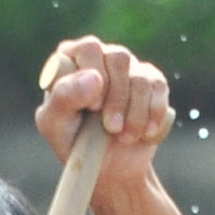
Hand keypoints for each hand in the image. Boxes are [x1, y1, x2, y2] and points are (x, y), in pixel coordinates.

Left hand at [36, 35, 173, 183]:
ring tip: (125, 138)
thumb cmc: (72, 141)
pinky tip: (144, 134)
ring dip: (135, 114)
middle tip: (111, 128)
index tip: (94, 107)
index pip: (89, 48)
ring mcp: (129, 68)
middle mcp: (102, 57)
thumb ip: (63, 98)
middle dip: (117, 99)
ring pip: (141, 78)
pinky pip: (159, 89)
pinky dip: (153, 115)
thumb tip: (94, 78)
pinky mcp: (153, 83)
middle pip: (119, 58)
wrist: (108, 166)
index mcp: (72, 59)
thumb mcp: (55, 124)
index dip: (95, 74)